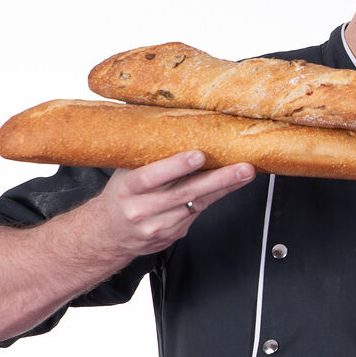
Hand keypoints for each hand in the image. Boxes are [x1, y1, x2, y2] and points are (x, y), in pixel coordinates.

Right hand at [83, 150, 254, 258]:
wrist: (110, 233)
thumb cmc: (123, 194)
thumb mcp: (125, 173)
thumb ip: (146, 155)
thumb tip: (171, 121)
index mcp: (128, 188)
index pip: (150, 177)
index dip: (175, 166)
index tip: (198, 156)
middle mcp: (141, 209)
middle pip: (185, 193)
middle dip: (219, 179)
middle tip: (243, 168)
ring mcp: (157, 225)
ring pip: (197, 204)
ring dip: (225, 187)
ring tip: (245, 173)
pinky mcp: (171, 235)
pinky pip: (197, 214)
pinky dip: (214, 198)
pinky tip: (229, 186)